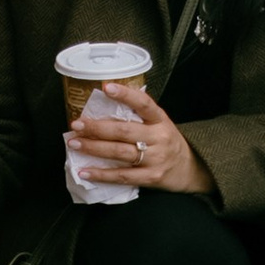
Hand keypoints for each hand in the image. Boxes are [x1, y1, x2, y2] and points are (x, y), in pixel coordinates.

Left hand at [69, 85, 215, 198]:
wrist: (189, 170)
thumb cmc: (167, 143)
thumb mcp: (160, 124)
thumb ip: (139, 117)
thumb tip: (104, 105)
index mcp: (161, 120)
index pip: (144, 104)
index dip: (126, 95)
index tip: (106, 87)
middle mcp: (159, 138)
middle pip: (124, 131)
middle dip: (97, 127)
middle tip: (77, 124)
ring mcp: (155, 159)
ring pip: (120, 152)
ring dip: (94, 148)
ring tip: (75, 143)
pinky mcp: (151, 178)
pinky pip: (122, 176)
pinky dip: (101, 174)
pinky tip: (84, 171)